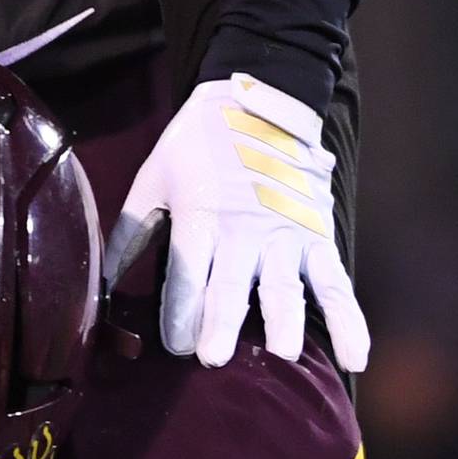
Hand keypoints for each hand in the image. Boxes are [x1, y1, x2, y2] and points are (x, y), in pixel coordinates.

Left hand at [104, 74, 370, 371]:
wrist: (256, 99)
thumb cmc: (196, 144)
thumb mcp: (153, 178)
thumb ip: (131, 231)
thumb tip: (102, 281)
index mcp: (199, 215)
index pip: (187, 273)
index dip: (179, 313)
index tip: (176, 346)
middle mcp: (243, 230)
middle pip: (232, 286)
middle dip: (222, 325)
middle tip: (214, 358)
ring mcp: (285, 235)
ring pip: (286, 288)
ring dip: (284, 323)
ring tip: (284, 355)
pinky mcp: (317, 236)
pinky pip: (336, 284)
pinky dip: (349, 321)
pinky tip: (355, 358)